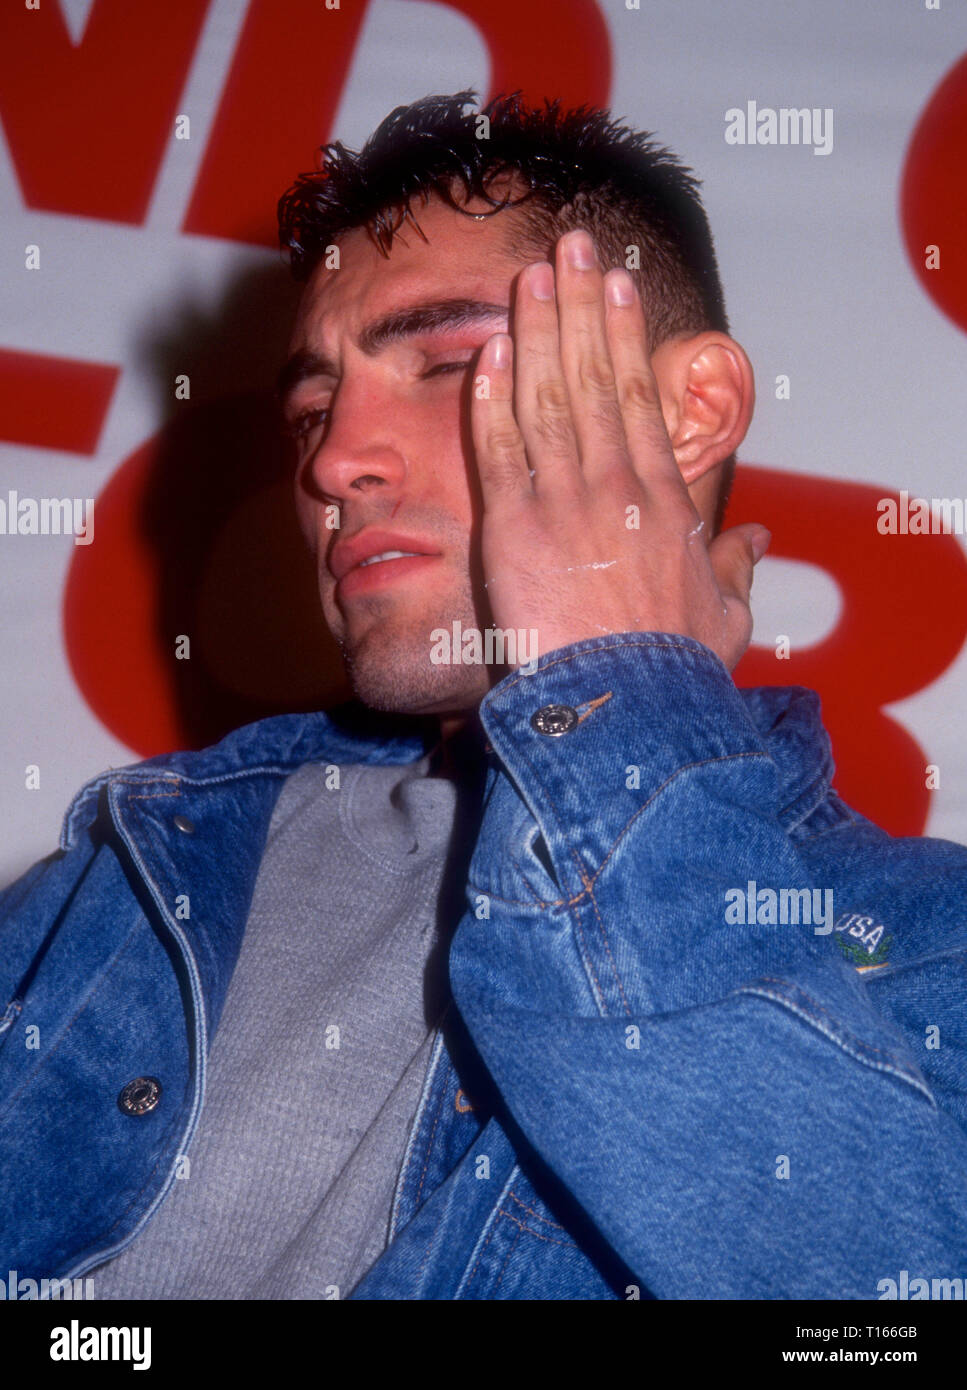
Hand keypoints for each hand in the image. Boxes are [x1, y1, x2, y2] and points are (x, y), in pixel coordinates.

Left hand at [470, 228, 768, 673]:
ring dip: (539, 329)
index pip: (641, 397)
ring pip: (547, 396)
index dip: (628, 335)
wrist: (624, 705)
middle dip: (581, 304)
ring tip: (532, 272)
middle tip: (570, 245)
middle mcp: (613, 483)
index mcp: (662, 498)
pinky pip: (497, 447)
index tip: (618, 287)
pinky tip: (490, 349)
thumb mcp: (725, 616)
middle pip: (594, 376)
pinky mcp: (512, 526)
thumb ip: (735, 569)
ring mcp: (561, 500)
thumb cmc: (673, 668)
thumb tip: (755, 541)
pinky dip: (492, 396)